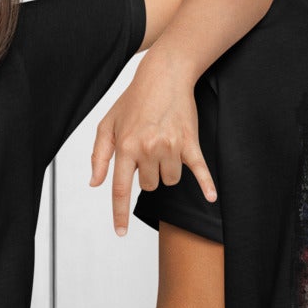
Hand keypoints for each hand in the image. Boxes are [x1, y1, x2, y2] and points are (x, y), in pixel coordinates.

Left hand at [90, 51, 214, 237]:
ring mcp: (170, 146)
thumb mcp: (107, 124)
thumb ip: (99, 156)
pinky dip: (206, 184)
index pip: (120, 189)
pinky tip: (211, 196)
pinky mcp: (189, 143)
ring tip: (164, 146)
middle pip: (149, 186)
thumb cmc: (134, 100)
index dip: (119, 214)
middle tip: (148, 151)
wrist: (164, 75)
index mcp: (125, 146)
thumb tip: (95, 183)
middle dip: (148, 175)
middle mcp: (147, 148)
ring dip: (167, 171)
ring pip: (170, 180)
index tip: (120, 232)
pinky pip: (199, 169)